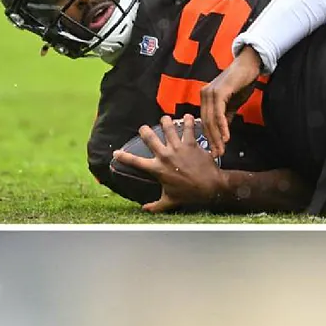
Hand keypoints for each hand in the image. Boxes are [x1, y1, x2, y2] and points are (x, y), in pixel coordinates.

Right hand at [110, 115, 225, 212]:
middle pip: (150, 138)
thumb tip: (144, 209)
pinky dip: (187, 120)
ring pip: (168, 129)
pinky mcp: (191, 144)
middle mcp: (165, 156)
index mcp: (157, 169)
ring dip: (165, 121)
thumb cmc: (189, 194)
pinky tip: (186, 116)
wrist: (209, 187)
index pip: (135, 162)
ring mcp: (178, 148)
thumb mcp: (169, 200)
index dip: (123, 157)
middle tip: (143, 128)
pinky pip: (188, 128)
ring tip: (164, 118)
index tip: (115, 152)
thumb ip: (155, 206)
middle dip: (144, 131)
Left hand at [199, 46, 260, 157]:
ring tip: (222, 149)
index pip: (206, 121)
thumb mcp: (233, 102)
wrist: (249, 64)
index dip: (210, 137)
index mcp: (206, 98)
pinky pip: (219, 113)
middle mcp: (205, 95)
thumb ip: (227, 115)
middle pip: (206, 122)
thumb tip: (224, 130)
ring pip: (211, 120)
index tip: (215, 149)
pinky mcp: (218, 92)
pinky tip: (226, 136)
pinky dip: (222, 126)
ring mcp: (210, 93)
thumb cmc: (242, 81)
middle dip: (212, 140)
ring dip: (217, 136)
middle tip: (217, 154)